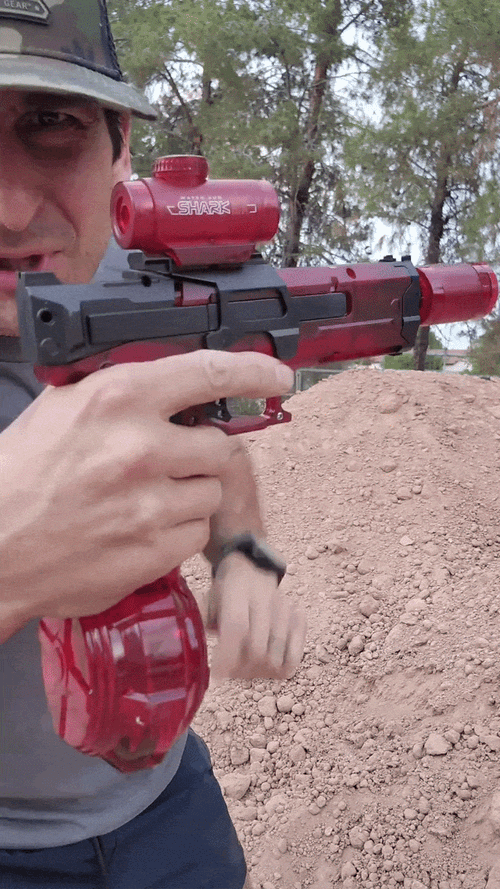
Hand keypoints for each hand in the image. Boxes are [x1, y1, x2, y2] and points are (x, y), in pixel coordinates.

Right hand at [0, 351, 292, 637]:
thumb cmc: (20, 474)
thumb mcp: (63, 407)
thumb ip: (122, 390)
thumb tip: (177, 383)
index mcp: (118, 399)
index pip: (209, 371)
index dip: (254, 370)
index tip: (276, 374)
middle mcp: (141, 448)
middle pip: (221, 443)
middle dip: (202, 453)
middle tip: (170, 462)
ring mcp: (151, 503)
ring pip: (212, 491)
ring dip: (190, 494)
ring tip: (144, 499)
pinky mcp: (155, 549)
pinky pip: (196, 531)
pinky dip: (178, 530)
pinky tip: (140, 528)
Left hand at [207, 553, 306, 679]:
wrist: (253, 569)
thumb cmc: (226, 591)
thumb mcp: (208, 599)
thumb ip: (200, 620)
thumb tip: (186, 646)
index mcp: (238, 590)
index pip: (237, 628)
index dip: (228, 656)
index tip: (218, 675)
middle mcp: (266, 598)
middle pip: (259, 650)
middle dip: (242, 670)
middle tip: (230, 672)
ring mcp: (286, 610)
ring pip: (276, 659)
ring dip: (258, 673)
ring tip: (245, 669)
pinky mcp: (298, 620)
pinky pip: (294, 658)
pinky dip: (280, 670)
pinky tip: (265, 666)